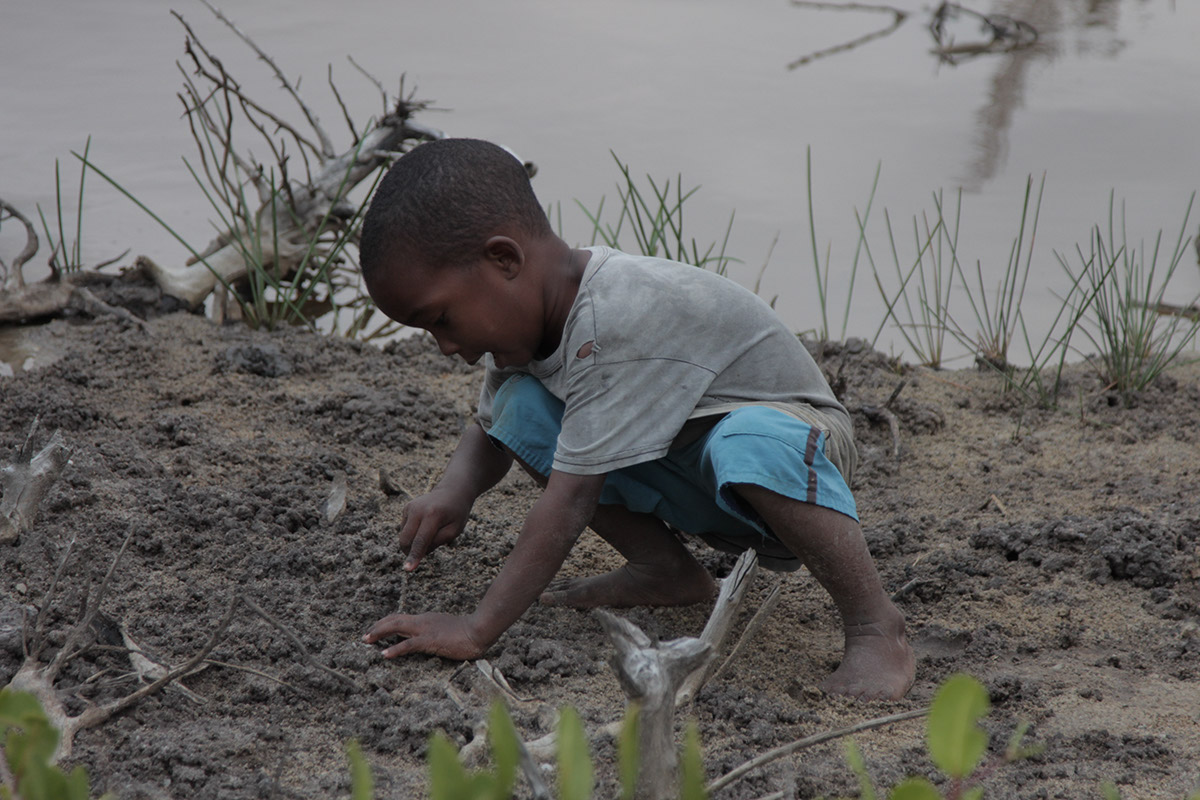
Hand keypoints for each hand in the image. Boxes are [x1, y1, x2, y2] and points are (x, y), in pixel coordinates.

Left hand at [363, 611, 485, 659]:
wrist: (478, 629)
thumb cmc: (466, 632)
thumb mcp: (446, 629)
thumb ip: (435, 632)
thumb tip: (427, 640)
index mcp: (426, 619)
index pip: (400, 618)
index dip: (385, 622)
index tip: (374, 629)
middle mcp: (422, 621)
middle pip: (394, 619)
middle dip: (377, 627)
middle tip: (364, 636)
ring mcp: (425, 630)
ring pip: (396, 627)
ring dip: (379, 633)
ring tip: (367, 640)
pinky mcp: (430, 641)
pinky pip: (408, 645)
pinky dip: (395, 649)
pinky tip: (385, 655)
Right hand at [398, 488, 471, 570]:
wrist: (452, 491)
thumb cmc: (456, 513)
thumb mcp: (454, 530)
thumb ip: (437, 541)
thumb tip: (418, 552)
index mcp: (432, 515)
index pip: (421, 541)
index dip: (414, 556)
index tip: (407, 569)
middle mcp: (417, 510)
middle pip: (406, 540)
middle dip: (411, 551)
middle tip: (426, 550)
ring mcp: (410, 507)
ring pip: (403, 536)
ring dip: (414, 541)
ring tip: (431, 531)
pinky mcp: (406, 508)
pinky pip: (404, 529)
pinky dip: (413, 533)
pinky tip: (425, 525)